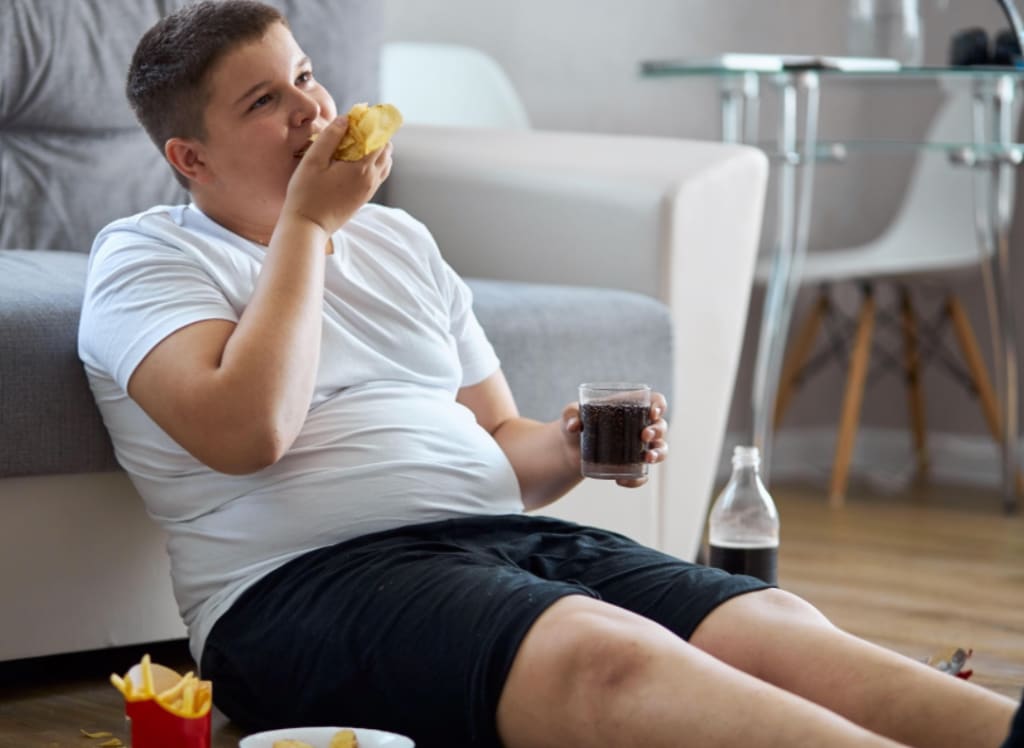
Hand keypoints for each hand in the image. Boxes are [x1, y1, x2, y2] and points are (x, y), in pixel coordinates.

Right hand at [282, 115, 392, 235]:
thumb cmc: (306, 193)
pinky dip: (373, 163)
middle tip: (357, 128)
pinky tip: (355, 160)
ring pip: (385, 163)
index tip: (360, 116)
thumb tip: (346, 119)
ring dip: (376, 150)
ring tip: (356, 143)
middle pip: (387, 150)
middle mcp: (371, 179)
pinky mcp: (364, 198)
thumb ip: (330, 137)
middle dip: (376, 135)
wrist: (309, 226)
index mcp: (362, 168)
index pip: (380, 138)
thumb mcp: (313, 161)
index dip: (372, 124)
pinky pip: (378, 175)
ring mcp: (370, 190)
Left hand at [560, 391, 669, 488]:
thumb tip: (573, 425)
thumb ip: (570, 415)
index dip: (659, 406)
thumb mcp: (571, 415)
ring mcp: (639, 448)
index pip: (655, 402)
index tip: (652, 412)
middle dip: (657, 431)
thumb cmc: (576, 422)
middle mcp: (640, 426)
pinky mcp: (631, 466)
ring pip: (660, 449)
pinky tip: (623, 480)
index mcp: (631, 407)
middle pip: (660, 426)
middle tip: (644, 436)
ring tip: (648, 458)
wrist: (570, 447)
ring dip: (658, 453)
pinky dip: (637, 479)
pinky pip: (642, 474)